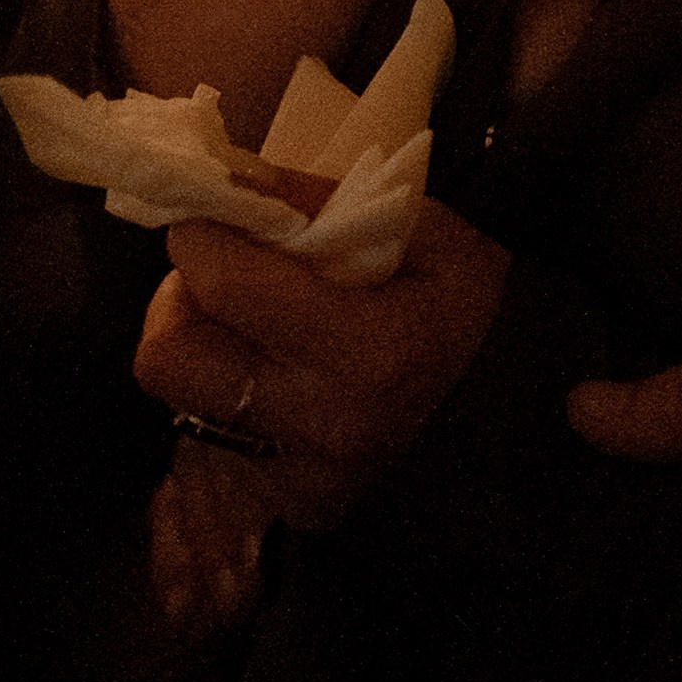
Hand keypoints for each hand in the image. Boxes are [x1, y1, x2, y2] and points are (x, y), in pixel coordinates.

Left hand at [135, 193, 507, 630]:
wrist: (514, 412)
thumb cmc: (468, 307)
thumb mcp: (427, 229)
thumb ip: (322, 198)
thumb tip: (231, 176)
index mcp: (366, 353)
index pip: (222, 283)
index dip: (201, 233)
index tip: (213, 212)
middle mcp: (319, 427)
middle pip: (167, 356)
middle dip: (181, 300)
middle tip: (223, 273)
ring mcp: (294, 480)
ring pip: (176, 399)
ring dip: (198, 347)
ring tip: (249, 324)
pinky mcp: (280, 506)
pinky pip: (204, 440)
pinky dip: (222, 396)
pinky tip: (273, 376)